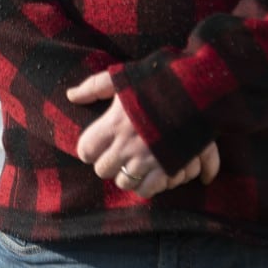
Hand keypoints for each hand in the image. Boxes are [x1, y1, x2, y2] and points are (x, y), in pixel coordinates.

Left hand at [67, 71, 219, 198]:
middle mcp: (126, 146)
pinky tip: (152, 171)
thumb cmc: (157, 80)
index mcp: (113, 124)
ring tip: (136, 162)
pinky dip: (148, 184)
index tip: (99, 141)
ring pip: (123, 183)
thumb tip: (70, 95)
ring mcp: (146, 160)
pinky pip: (147, 191)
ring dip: (128, 175)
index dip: (90, 148)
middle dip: (109, 162)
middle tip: (120, 150)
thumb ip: (94, 86)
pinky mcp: (166, 170)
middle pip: (102, 170)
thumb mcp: (123, 77)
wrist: (196, 88)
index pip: (86, 150)